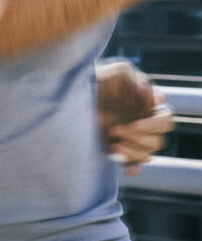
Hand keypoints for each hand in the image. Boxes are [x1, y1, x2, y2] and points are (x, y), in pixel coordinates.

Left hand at [97, 60, 173, 176]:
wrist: (74, 94)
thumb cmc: (99, 80)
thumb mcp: (118, 73)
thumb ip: (139, 82)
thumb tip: (158, 100)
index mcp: (149, 107)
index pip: (166, 121)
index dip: (153, 124)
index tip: (133, 123)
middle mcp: (145, 124)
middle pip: (158, 141)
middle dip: (138, 137)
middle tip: (116, 130)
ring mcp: (134, 139)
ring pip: (148, 154)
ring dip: (131, 150)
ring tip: (111, 143)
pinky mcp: (123, 151)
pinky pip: (136, 165)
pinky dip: (132, 167)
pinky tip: (121, 163)